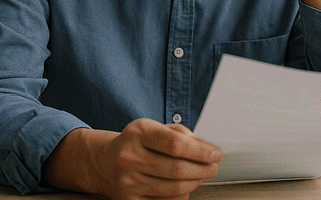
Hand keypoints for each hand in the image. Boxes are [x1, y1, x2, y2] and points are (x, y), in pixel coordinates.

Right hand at [45, 119, 221, 199]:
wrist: (105, 162)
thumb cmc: (137, 142)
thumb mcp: (154, 128)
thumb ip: (179, 134)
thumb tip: (204, 148)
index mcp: (138, 133)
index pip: (175, 144)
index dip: (201, 151)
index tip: (215, 154)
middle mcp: (129, 157)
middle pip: (177, 169)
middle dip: (202, 169)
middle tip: (213, 167)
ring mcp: (127, 181)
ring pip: (173, 188)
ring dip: (195, 183)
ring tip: (201, 175)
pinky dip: (181, 195)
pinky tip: (185, 186)